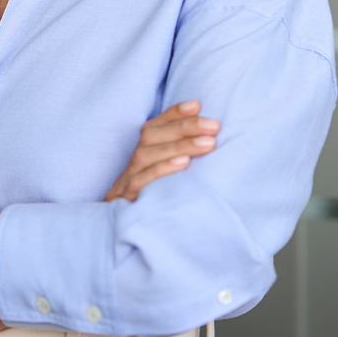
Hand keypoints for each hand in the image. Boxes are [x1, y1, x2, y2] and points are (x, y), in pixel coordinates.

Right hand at [104, 100, 218, 202]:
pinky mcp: (127, 200)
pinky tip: (183, 164)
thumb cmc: (154, 200)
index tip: (197, 105)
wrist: (124, 231)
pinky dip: (161, 170)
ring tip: (207, 143)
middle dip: (184, 128)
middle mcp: (133, 163)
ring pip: (146, 155)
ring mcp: (127, 181)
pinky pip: (141, 181)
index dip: (173, 114)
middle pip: (151, 136)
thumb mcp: (166, 176)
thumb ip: (181, 156)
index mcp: (142, 154)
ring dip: (178, 146)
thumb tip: (209, 135)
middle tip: (213, 126)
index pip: (154, 126)